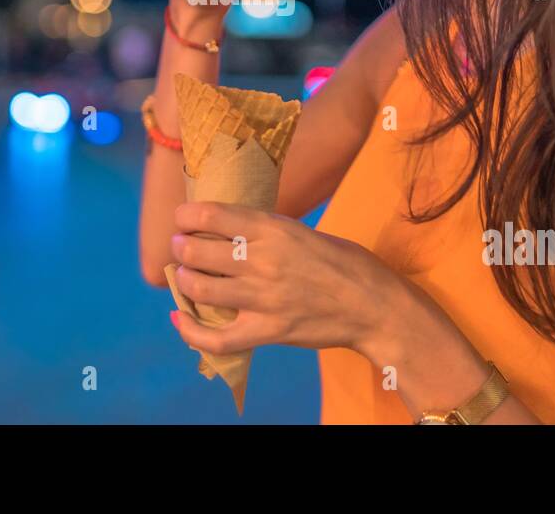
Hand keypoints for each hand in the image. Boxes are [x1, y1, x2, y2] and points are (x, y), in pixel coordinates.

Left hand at [167, 200, 405, 356]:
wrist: (374, 305)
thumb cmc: (345, 264)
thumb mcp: (303, 232)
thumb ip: (267, 232)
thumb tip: (230, 231)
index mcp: (273, 228)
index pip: (210, 215)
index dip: (185, 216)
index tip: (182, 218)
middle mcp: (262, 260)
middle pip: (196, 251)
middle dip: (181, 247)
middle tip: (181, 247)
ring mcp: (263, 298)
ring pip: (200, 288)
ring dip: (184, 280)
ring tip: (186, 276)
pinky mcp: (268, 331)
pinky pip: (216, 338)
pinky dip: (190, 331)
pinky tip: (180, 319)